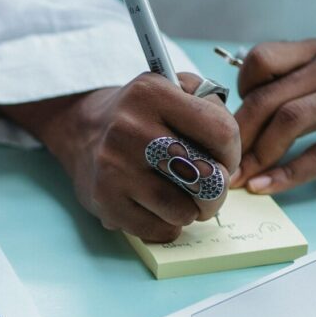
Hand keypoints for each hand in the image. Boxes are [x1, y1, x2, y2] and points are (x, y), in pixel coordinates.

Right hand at [1, 72, 240, 241]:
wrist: (81, 131)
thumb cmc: (142, 113)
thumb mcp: (174, 86)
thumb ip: (211, 104)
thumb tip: (228, 153)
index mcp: (151, 94)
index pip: (222, 132)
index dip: (233, 151)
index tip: (222, 157)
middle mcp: (129, 129)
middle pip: (208, 177)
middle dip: (218, 188)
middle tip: (208, 184)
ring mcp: (114, 169)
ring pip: (186, 210)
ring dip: (192, 209)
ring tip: (179, 194)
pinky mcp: (105, 202)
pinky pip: (161, 230)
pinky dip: (168, 224)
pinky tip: (157, 206)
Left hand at [232, 40, 315, 193]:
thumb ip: (297, 83)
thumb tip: (246, 117)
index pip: (261, 59)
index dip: (239, 91)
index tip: (236, 121)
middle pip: (268, 98)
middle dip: (239, 136)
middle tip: (224, 162)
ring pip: (289, 122)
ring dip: (258, 156)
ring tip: (242, 179)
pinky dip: (288, 174)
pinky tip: (268, 186)